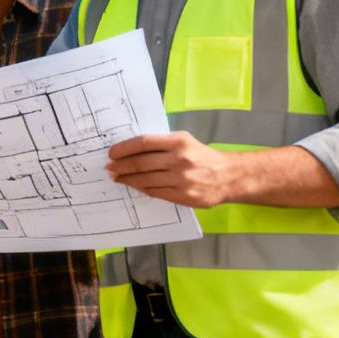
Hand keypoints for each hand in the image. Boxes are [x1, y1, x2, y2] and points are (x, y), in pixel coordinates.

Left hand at [105, 132, 236, 207]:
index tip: (112, 153)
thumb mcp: (184, 141)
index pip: (144, 143)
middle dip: (121, 166)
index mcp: (179, 142)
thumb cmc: (201, 156)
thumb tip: (130, 149)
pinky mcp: (184, 196)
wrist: (228, 176)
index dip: (124, 148)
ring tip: (117, 177)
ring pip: (146, 180)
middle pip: (141, 163)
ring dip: (127, 179)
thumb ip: (161, 143)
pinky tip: (134, 185)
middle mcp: (180, 160)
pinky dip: (142, 188)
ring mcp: (182, 179)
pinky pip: (155, 192)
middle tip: (109, 167)